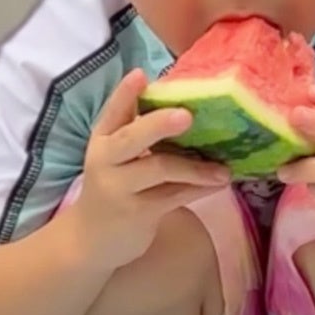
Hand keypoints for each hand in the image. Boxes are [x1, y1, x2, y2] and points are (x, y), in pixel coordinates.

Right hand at [68, 69, 232, 269]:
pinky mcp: (137, 213)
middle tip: (187, 116)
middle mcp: (106, 160)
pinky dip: (199, 188)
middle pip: (132, 138)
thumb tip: (185, 103)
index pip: (113, 112)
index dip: (125, 93)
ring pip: (160, 169)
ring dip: (196, 167)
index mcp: (102, 139)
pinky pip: (174, 196)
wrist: (90, 240)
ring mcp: (119, 188)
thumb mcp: (116, 156)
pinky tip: (219, 182)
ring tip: (224, 168)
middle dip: (158, 125)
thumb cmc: (113, 187)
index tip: (141, 74)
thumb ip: (138, 132)